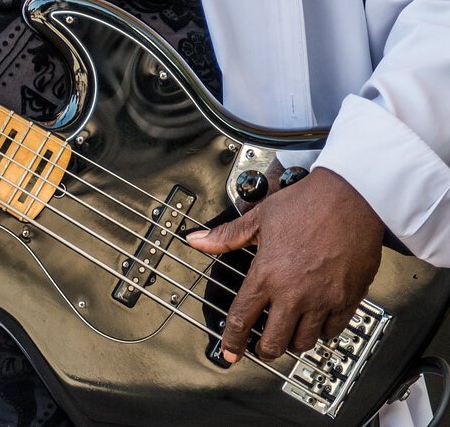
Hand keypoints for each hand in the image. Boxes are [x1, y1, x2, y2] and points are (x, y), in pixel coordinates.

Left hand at [185, 168, 383, 362]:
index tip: (230, 352)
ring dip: (293, 341)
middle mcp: (294, 293)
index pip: (242, 319)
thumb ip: (227, 236)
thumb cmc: (307, 204)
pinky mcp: (348, 300)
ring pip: (304, 341)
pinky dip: (322, 332)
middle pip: (274, 341)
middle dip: (264, 349)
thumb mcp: (259, 218)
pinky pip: (333, 331)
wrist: (352, 199)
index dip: (232, 341)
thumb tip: (199, 240)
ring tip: (288, 333)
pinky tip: (316, 321)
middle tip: (260, 346)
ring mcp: (323, 300)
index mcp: (267, 274)